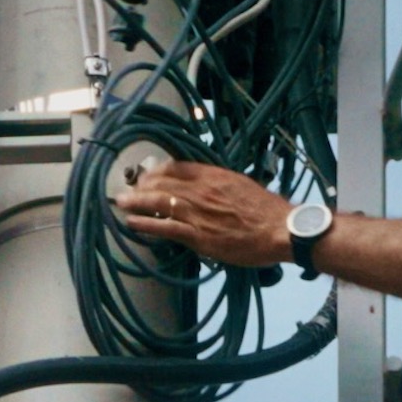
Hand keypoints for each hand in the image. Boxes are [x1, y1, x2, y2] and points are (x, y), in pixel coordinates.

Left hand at [116, 160, 292, 267]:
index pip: (177, 166)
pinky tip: (131, 223)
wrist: (280, 230)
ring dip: (135, 201)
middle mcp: (201, 190)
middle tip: (130, 189)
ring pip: (158, 201)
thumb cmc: (268, 211)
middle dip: (142, 184)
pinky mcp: (197, 235)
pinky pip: (164, 227)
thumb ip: (222, 185)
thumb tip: (211, 187)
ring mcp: (197, 212)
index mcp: (214, 175)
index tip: (149, 174)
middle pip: (162, 181)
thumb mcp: (243, 186)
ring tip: (121, 202)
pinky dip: (145, 224)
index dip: (159, 170)